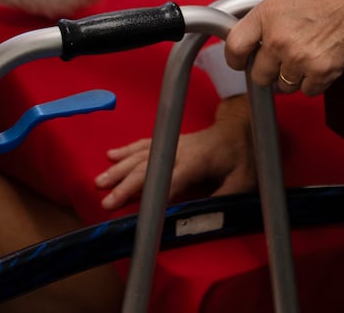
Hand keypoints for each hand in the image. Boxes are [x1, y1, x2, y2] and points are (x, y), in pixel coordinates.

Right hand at [95, 96, 253, 209]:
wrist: (241, 128)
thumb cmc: (244, 157)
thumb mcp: (244, 181)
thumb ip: (225, 198)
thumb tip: (206, 216)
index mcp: (200, 159)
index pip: (175, 175)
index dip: (159, 190)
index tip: (141, 207)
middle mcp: (181, 149)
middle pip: (150, 167)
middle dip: (127, 184)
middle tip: (107, 201)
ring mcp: (173, 143)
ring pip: (141, 155)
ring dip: (119, 169)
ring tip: (99, 181)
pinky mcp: (170, 141)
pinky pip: (144, 144)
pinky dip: (126, 150)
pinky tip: (110, 156)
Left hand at [224, 0, 343, 93]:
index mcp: (266, 16)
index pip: (235, 48)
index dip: (234, 58)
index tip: (240, 61)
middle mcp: (278, 41)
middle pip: (258, 74)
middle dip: (267, 69)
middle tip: (278, 59)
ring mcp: (299, 59)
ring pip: (283, 85)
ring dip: (290, 77)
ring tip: (301, 59)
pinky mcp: (321, 73)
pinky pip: (306, 91)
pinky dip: (311, 83)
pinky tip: (316, 65)